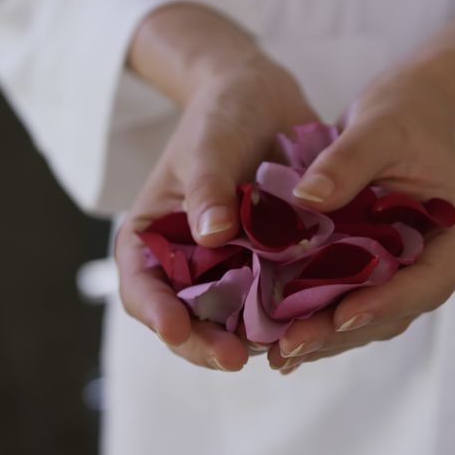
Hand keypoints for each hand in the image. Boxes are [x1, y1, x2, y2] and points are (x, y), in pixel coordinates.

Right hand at [115, 5, 317, 370]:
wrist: (264, 97)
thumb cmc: (221, 113)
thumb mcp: (209, 143)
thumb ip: (207, 187)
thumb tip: (210, 235)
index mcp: (152, 239)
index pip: (141, 287)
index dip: (157, 314)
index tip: (177, 330)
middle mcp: (188, 262)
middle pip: (188, 319)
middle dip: (208, 344)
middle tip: (238, 357)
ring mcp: (231, 267)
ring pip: (235, 320)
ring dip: (253, 339)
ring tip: (280, 350)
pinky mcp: (271, 265)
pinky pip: (277, 300)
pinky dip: (290, 316)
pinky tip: (312, 325)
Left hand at [267, 67, 454, 373]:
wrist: (407, 110)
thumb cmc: (402, 114)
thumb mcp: (377, 128)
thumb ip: (347, 163)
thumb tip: (305, 201)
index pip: (427, 282)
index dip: (384, 303)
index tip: (340, 316)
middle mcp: (443, 264)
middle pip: (395, 311)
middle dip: (342, 331)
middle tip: (289, 346)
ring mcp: (414, 273)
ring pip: (372, 318)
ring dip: (326, 337)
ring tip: (277, 352)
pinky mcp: (384, 272)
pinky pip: (353, 302)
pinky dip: (319, 319)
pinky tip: (277, 336)